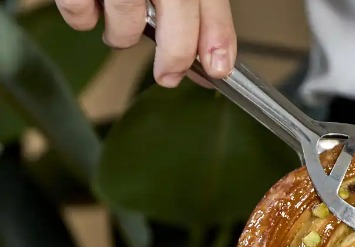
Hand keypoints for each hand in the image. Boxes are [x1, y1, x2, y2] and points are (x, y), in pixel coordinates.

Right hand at [55, 0, 236, 86]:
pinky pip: (79, 8)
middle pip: (177, 3)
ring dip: (123, 34)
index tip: (218, 67)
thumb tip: (212, 60)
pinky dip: (83, 17)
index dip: (217, 34)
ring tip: (118, 25)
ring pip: (127, 14)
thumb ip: (193, 10)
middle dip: (177, 52)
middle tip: (168, 74)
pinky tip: (90, 7)